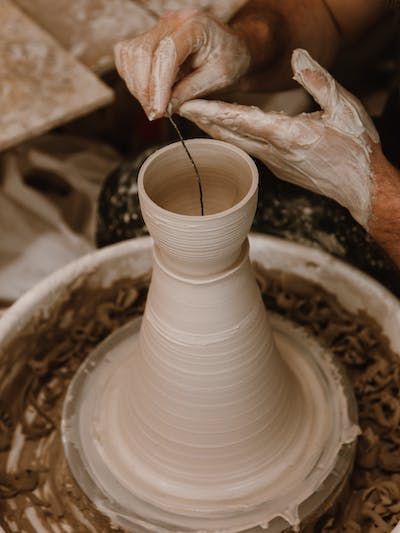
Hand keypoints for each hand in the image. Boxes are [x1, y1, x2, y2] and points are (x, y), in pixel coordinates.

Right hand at [114, 9, 249, 119]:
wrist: (232, 49)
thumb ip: (190, 91)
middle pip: (142, 51)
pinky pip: (127, 56)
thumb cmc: (231, 61)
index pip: (167, 52)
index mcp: (196, 26)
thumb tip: (164, 108)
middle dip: (145, 89)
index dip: (159, 85)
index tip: (159, 111)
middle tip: (155, 114)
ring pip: (130, 53)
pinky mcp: (149, 38)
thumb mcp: (219, 79)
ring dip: (136, 85)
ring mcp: (159, 28)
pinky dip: (132, 78)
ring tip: (153, 106)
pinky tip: (149, 94)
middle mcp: (173, 21)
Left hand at [179, 48, 379, 228]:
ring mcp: (276, 164)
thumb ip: (318, 80)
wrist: (361, 187)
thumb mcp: (344, 107)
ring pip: (238, 145)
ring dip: (216, 131)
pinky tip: (228, 131)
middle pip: (230, 135)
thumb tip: (297, 55)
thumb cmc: (356, 148)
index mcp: (290, 135)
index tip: (190, 105)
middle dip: (204, 122)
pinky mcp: (279, 169)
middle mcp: (276, 153)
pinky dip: (233, 138)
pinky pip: (249, 151)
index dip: (213, 112)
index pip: (241, 120)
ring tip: (198, 117)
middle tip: (181, 108)